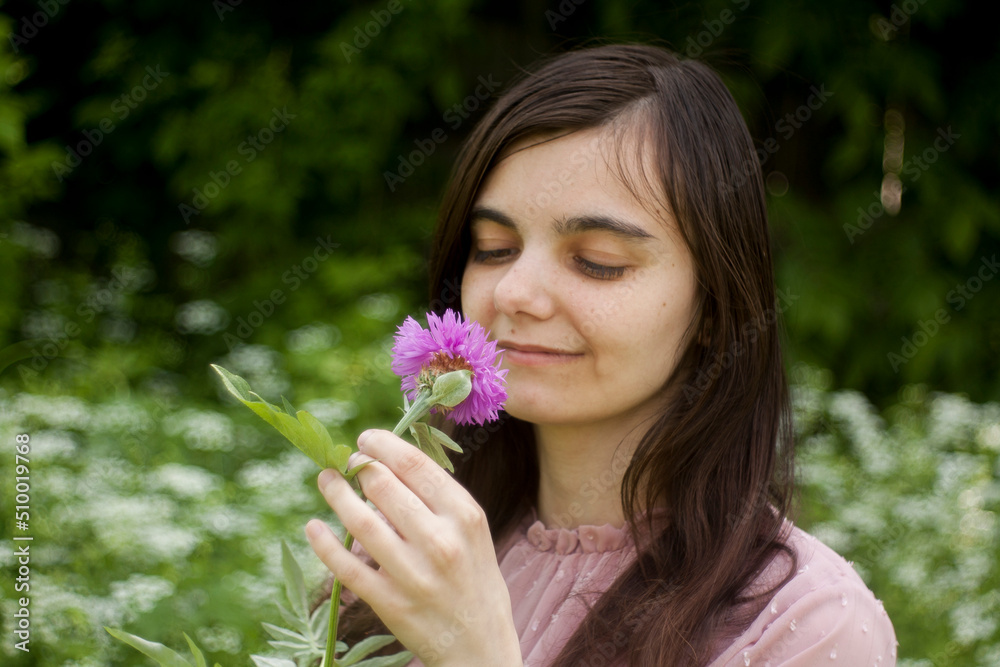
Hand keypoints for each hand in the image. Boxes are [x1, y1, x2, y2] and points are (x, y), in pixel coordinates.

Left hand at [305, 429, 522, 666]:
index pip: (416, 466)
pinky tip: (313, 526)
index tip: (366, 439)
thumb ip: (438, 497)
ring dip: (336, 494)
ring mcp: (413, 574)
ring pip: (360, 522)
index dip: (384, 445)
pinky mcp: (390, 603)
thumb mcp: (471, 530)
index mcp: (464, 516)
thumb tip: (390, 459)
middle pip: (384, 487)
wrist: (480, 644)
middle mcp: (440, 542)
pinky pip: (347, 567)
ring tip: (325, 479)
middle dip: (358, 466)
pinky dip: (325, 544)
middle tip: (348, 461)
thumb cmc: (474, 576)